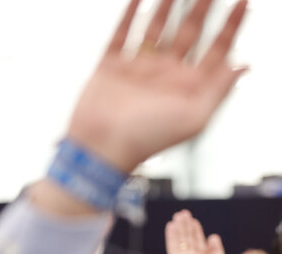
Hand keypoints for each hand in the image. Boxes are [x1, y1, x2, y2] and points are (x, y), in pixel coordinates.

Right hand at [68, 0, 247, 171]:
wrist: (100, 149)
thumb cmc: (146, 140)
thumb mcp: (194, 118)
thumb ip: (219, 90)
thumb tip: (242, 66)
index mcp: (186, 87)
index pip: (216, 50)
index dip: (231, 26)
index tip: (243, 2)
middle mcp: (163, 75)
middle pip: (189, 33)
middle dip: (202, 8)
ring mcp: (137, 69)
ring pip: (156, 29)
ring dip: (168, 7)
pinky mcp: (110, 67)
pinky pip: (121, 35)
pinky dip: (129, 16)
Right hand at [166, 209, 227, 253]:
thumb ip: (216, 250)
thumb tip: (213, 236)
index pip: (198, 242)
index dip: (196, 231)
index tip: (194, 221)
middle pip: (188, 238)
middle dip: (186, 226)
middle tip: (184, 213)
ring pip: (180, 239)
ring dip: (179, 227)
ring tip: (178, 215)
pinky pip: (173, 244)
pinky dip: (171, 235)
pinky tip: (171, 225)